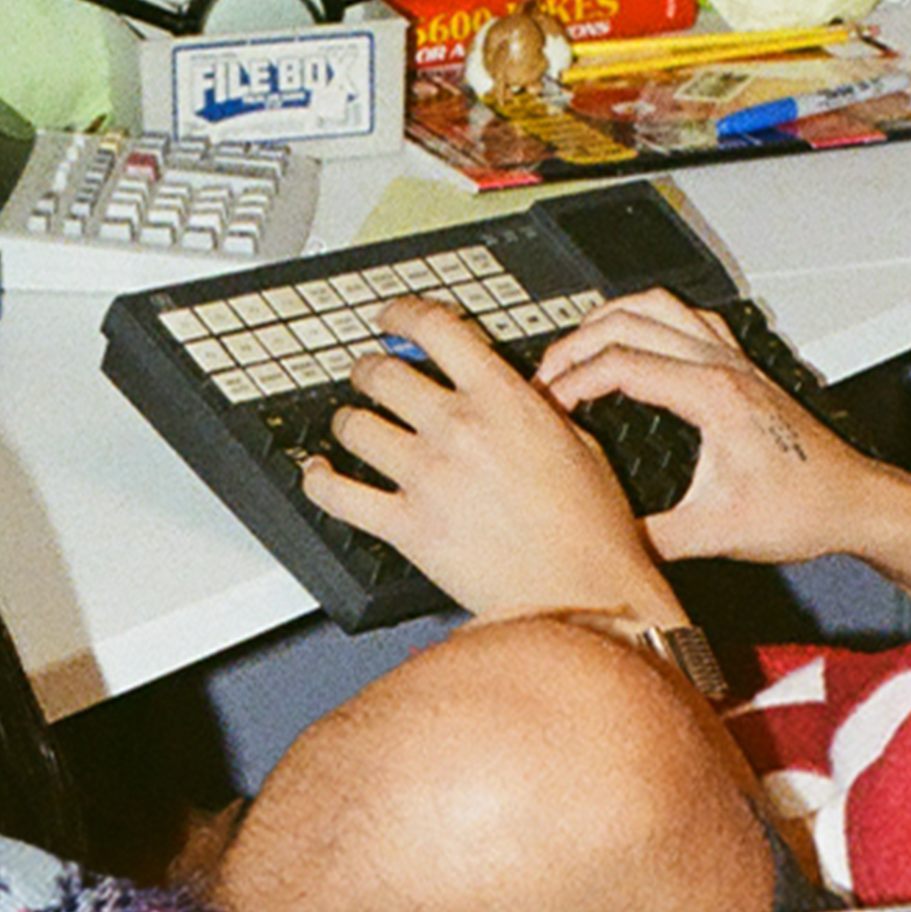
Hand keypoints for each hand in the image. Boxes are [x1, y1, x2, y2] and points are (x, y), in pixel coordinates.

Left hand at [300, 295, 683, 623]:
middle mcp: (458, 428)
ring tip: (351, 425)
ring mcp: (427, 476)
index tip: (392, 319)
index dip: (403, 315)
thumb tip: (517, 398)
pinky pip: (339, 495)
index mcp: (504, 399)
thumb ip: (535, 413)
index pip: (436, 330)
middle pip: (384, 374)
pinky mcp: (407, 527)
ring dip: (347, 421)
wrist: (583, 596)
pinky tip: (317, 475)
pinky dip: (319, 481)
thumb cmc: (592, 533)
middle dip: (369, 370)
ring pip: (355, 426)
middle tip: (368, 375)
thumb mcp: (581, 445)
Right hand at [534, 290, 880, 566]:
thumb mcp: (716, 534)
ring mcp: (735, 360)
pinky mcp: (742, 367)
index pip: (619, 364)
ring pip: (658, 305)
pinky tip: (635, 341)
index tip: (544, 407)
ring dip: (609, 319)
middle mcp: (723, 366)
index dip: (570, 382)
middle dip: (574, 343)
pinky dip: (649, 318)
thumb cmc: (803, 510)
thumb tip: (603, 543)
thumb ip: (652, 540)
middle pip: (629, 320)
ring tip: (575, 349)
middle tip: (544, 377)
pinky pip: (688, 317)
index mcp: (712, 395)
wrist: (852, 504)